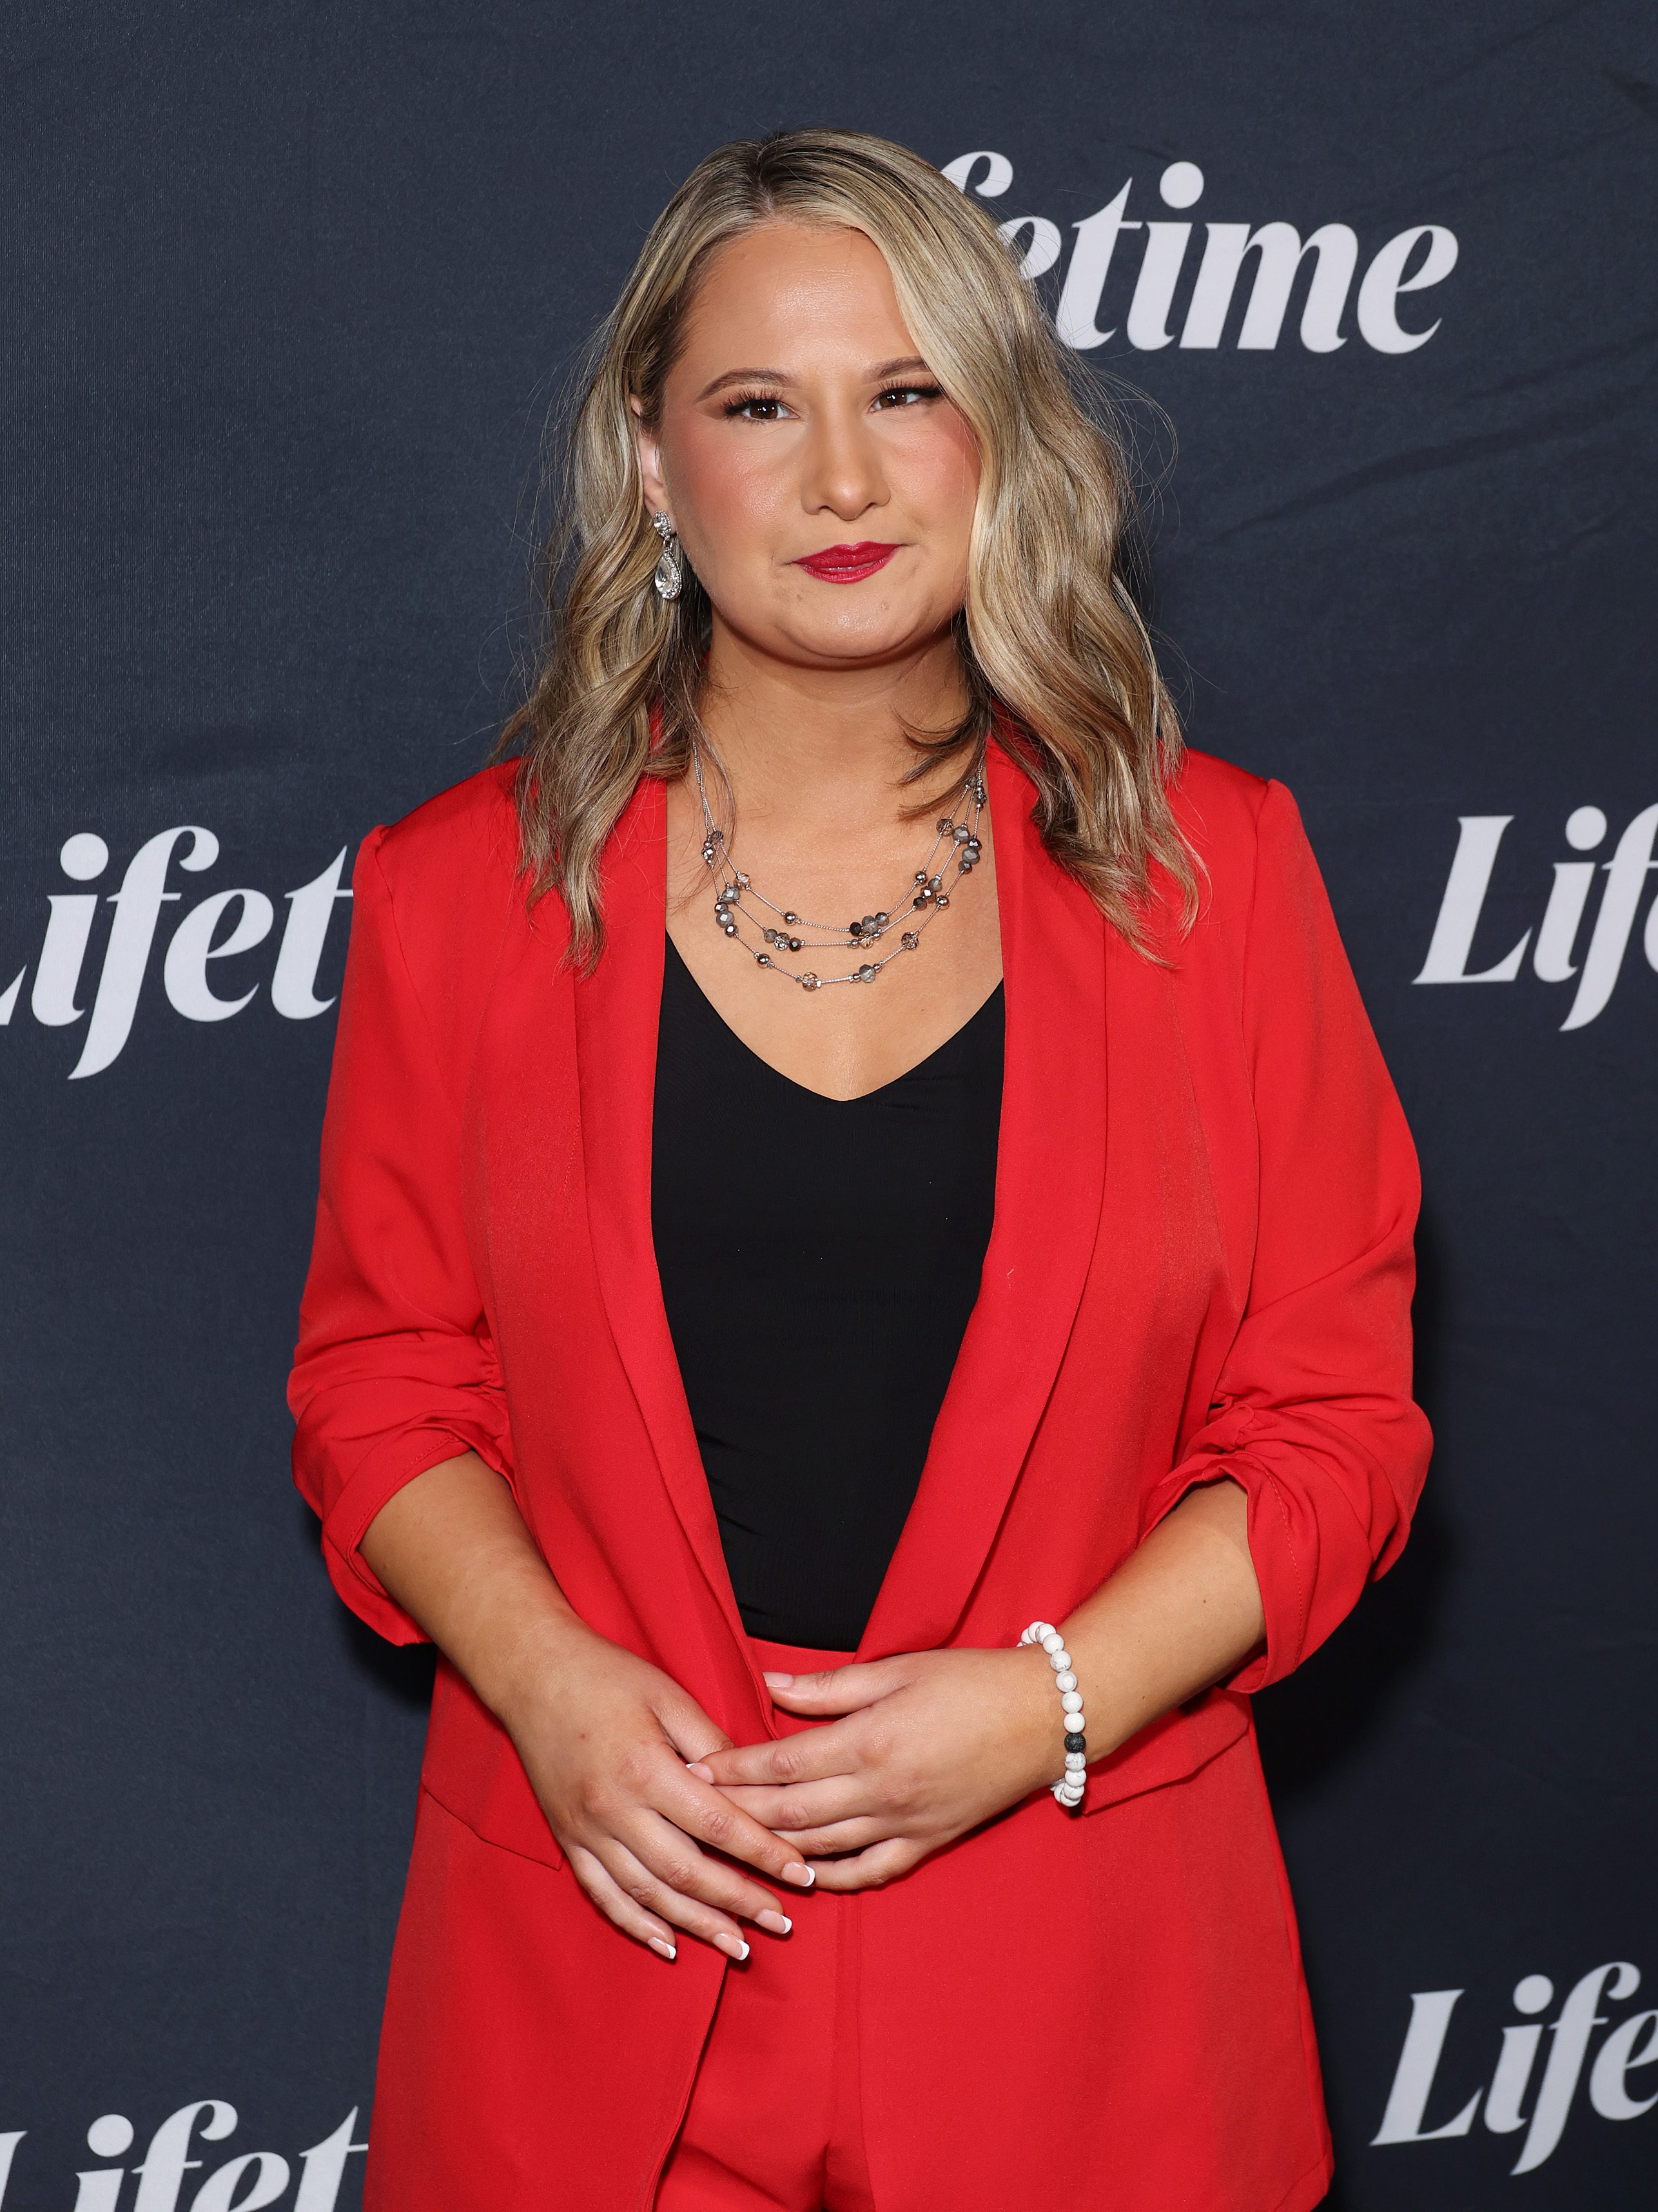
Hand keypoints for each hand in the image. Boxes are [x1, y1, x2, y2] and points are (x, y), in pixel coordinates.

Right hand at [499, 1625, 817, 1958]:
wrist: (534, 1673)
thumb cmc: (607, 1675)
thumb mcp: (668, 1695)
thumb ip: (711, 1743)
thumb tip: (751, 1784)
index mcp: (647, 1769)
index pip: (718, 1825)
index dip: (764, 1854)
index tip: (801, 1876)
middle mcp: (615, 1809)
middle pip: (687, 1872)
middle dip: (739, 1902)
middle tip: (781, 1922)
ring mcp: (587, 1830)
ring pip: (648, 1894)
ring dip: (697, 1925)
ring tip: (738, 1947)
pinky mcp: (568, 1839)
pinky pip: (603, 1894)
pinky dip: (636, 1924)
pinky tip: (668, 1945)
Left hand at [692, 1645, 1061, 1889]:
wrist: (1044, 1716)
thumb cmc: (970, 1681)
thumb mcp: (898, 1670)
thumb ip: (830, 1688)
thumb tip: (771, 1686)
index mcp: (869, 1742)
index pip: (782, 1764)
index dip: (735, 1769)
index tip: (696, 1769)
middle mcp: (881, 1792)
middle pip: (790, 1812)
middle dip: (736, 1813)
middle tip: (691, 1811)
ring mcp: (905, 1824)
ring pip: (821, 1848)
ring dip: (770, 1850)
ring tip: (727, 1849)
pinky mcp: (928, 1843)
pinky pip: (869, 1871)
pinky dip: (832, 1878)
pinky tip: (803, 1879)